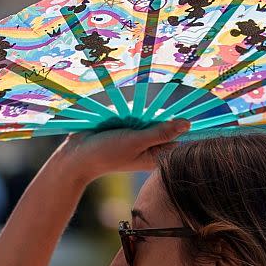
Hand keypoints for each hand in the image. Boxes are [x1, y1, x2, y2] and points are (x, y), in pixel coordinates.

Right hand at [52, 119, 190, 183]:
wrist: (77, 155)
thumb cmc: (107, 153)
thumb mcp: (136, 142)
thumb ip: (161, 133)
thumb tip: (188, 124)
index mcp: (157, 155)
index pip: (177, 135)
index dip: (174, 121)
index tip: (166, 116)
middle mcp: (150, 145)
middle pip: (163, 121)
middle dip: (150, 115)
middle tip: (133, 125)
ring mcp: (138, 136)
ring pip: (147, 114)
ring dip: (135, 112)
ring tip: (119, 124)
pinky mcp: (127, 128)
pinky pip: (133, 113)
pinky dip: (125, 111)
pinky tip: (113, 119)